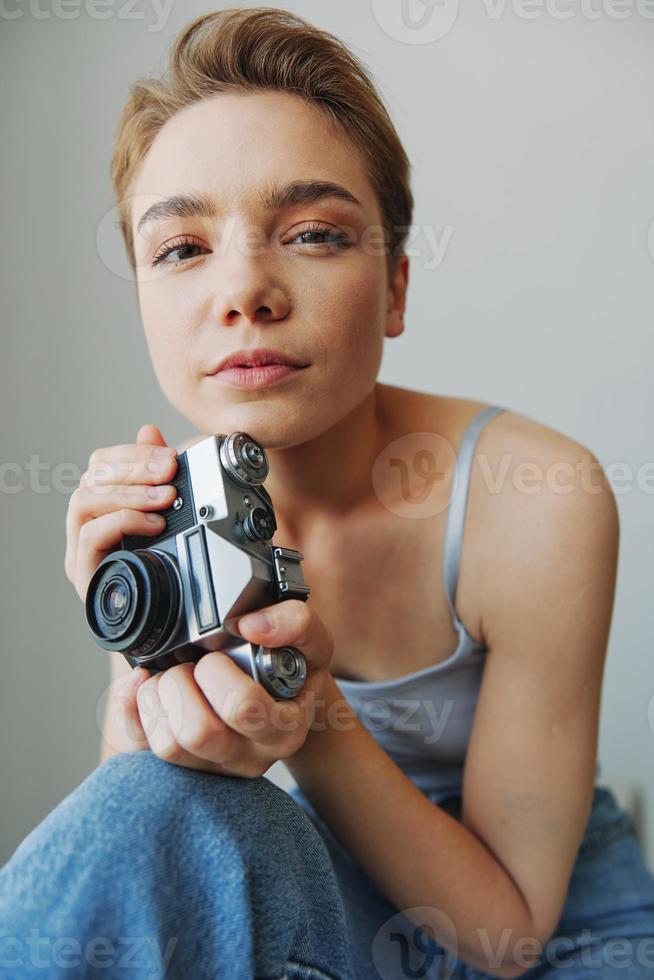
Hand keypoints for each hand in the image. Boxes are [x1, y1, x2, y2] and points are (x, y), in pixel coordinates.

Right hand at [65, 424, 177, 601]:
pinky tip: (155, 524)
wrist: (167, 629)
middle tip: (170, 470)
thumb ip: (157, 475)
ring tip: (166, 498)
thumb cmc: (166, 570)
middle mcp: (84, 525)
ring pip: (84, 502)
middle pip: (91, 478)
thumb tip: (150, 430)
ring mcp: (80, 552)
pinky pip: (90, 535)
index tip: (169, 455)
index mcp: (103, 506)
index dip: (133, 452)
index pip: (101, 463)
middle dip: (135, 468)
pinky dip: (123, 521)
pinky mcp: (84, 575)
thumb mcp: (169, 515)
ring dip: (129, 493)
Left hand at [116, 599, 334, 776]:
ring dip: (158, 696)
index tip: (219, 650)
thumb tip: (251, 626)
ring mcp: (213, 766)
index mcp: (285, 729)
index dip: (217, 670)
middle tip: (192, 663)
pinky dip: (132, 708)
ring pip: (168, 746)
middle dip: (182, 682)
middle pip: (198, 733)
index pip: (241, 708)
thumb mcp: (309, 640)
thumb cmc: (289, 664)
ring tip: (173, 675)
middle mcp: (250, 756)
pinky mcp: (180, 766)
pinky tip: (146, 686)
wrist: (278, 690)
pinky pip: (140, 747)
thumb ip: (295, 622)